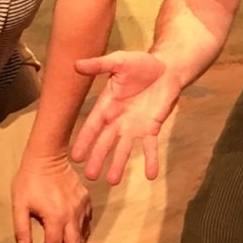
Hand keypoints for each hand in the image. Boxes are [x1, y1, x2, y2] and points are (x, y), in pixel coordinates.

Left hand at [12, 152, 91, 242]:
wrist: (47, 158)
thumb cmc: (29, 181)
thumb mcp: (19, 204)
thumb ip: (21, 228)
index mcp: (55, 217)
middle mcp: (72, 215)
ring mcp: (81, 207)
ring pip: (82, 235)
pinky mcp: (85, 200)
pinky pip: (87, 222)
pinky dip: (82, 234)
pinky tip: (76, 238)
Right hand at [71, 50, 180, 184]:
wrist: (166, 68)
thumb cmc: (140, 64)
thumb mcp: (118, 62)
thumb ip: (99, 66)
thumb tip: (75, 65)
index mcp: (107, 105)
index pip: (92, 126)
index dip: (84, 141)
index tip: (75, 157)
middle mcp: (118, 120)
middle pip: (105, 142)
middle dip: (98, 158)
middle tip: (90, 177)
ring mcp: (135, 126)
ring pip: (124, 148)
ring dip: (119, 164)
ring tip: (113, 181)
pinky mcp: (152, 128)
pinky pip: (150, 146)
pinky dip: (151, 160)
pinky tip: (151, 175)